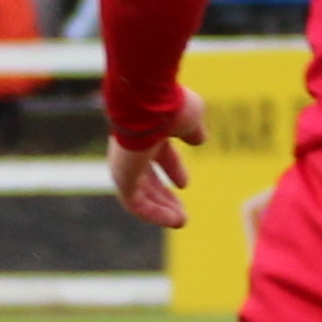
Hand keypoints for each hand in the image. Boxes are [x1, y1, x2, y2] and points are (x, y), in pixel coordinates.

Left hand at [108, 86, 207, 229]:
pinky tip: (173, 220)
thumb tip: (200, 140)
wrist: (147, 100)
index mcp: (147, 131)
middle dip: (163, 195)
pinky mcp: (121, 177)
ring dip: (161, 209)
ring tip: (181, 221)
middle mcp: (132, 148)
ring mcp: (124, 163)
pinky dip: (154, 213)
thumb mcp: (190, 116)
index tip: (184, 184)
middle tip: (180, 212)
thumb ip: (193, 130)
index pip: (158, 154)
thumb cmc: (169, 104)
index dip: (173, 168)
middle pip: (146, 178)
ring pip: (140, 194)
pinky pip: (135, 203)